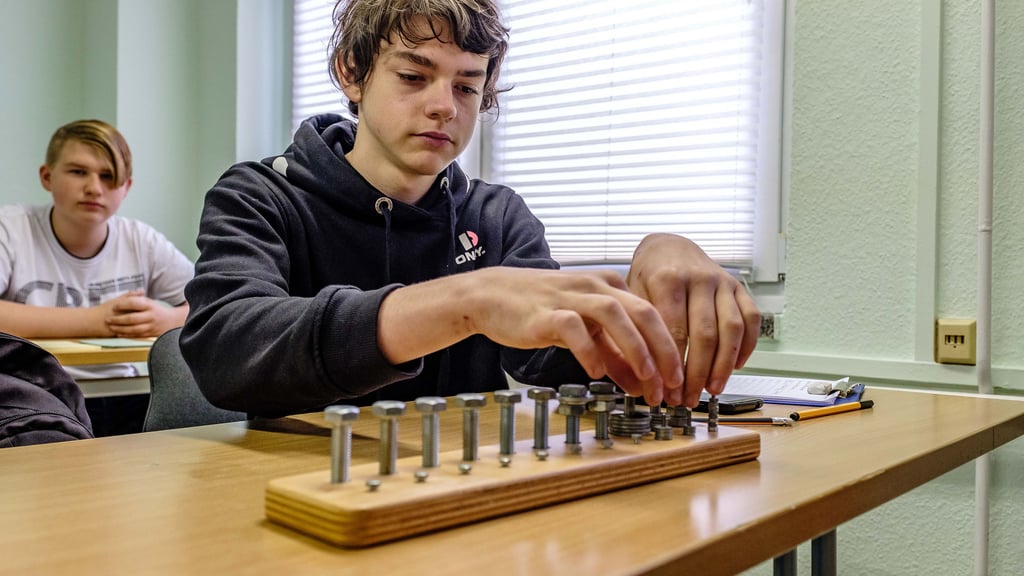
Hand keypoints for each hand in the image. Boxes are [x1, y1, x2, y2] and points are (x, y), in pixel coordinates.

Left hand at [102, 290, 186, 336]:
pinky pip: (137, 335)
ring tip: (111, 327)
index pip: (134, 303)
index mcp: (149, 305)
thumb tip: (127, 294)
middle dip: (118, 319)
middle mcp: (151, 315)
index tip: (114, 306)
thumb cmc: (156, 310)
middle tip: (108, 319)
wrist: (172, 321)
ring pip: (134, 328)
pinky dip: (127, 335)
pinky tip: (119, 334)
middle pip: (132, 318)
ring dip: (121, 329)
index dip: (122, 305)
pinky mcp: (150, 334)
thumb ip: (137, 298)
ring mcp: (151, 326)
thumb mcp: (149, 301)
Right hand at [466, 267, 683, 395]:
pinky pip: (573, 327)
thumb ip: (613, 354)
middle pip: (643, 312)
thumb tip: (641, 384)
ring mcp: (570, 296)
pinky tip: (596, 372)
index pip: (652, 316)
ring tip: (646, 377)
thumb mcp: (584, 332)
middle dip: (664, 350)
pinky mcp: (545, 312)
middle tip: (673, 384)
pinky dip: (588, 349)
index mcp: (610, 287)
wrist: (490, 296)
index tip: (677, 383)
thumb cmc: (540, 312)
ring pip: (614, 314)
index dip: (670, 350)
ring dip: (635, 347)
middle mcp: (596, 286)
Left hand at [625, 233, 759, 406]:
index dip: (673, 365)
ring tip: (712, 389)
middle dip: (697, 373)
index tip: (669, 390)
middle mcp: (698, 278)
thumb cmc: (649, 276)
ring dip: (723, 365)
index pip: (674, 331)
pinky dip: (747, 346)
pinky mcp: (739, 286)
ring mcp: (722, 281)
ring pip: (731, 329)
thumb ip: (638, 331)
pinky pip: (751, 319)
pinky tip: (734, 367)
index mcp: (667, 279)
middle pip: (704, 334)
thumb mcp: (633, 296)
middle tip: (689, 398)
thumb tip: (643, 379)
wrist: (669, 247)